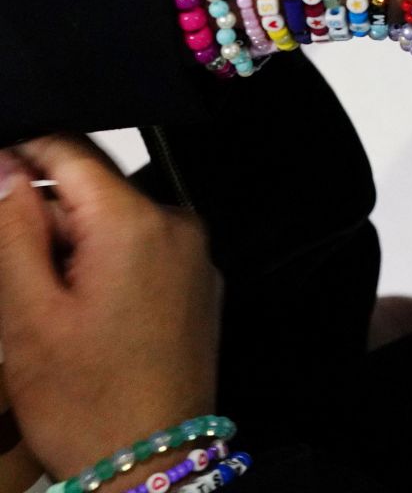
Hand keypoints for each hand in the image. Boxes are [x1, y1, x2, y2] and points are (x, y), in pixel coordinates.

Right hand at [0, 136, 219, 477]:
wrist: (153, 463)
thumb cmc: (90, 401)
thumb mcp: (27, 311)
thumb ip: (13, 226)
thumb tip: (5, 163)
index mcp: (136, 222)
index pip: (69, 147)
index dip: (19, 154)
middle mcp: (178, 227)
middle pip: (91, 187)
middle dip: (45, 217)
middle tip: (24, 282)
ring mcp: (193, 255)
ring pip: (113, 220)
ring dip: (72, 246)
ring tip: (56, 311)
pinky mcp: (197, 282)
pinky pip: (140, 249)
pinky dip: (103, 265)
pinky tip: (85, 318)